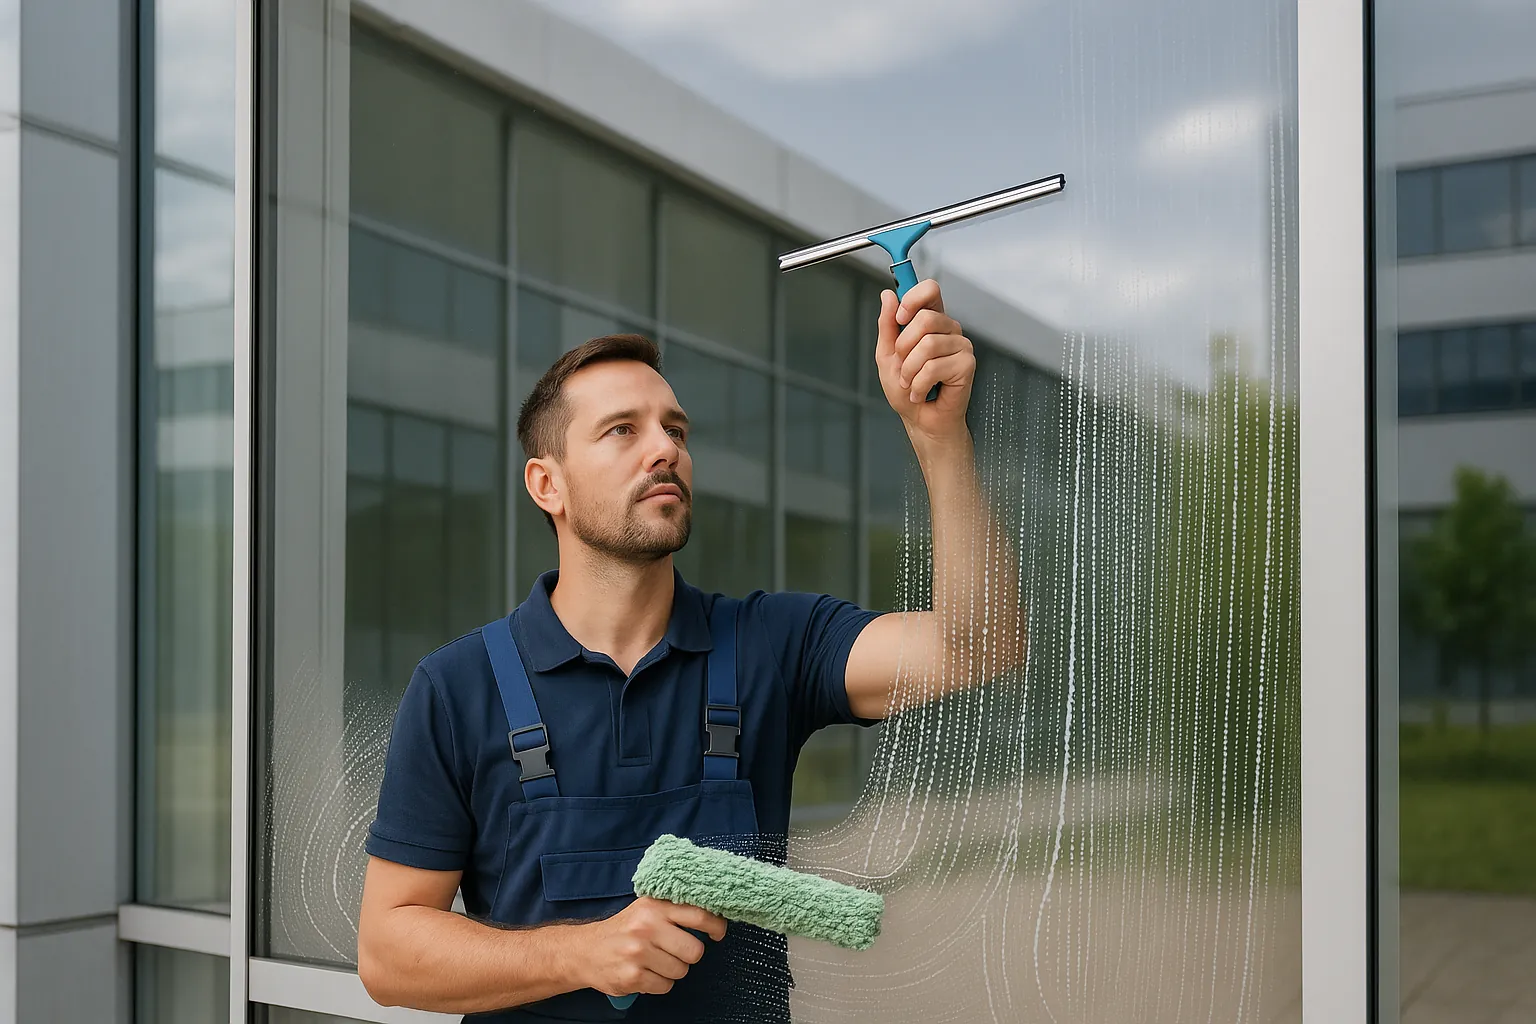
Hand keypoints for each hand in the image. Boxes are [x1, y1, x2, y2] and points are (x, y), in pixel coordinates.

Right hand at [578, 897, 726, 997]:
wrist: (585, 951)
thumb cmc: (623, 930)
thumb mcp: (646, 909)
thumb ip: (674, 909)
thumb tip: (711, 914)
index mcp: (654, 906)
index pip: (699, 914)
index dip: (716, 926)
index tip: (718, 933)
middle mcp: (647, 927)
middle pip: (694, 950)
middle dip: (689, 955)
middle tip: (674, 951)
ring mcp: (639, 953)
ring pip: (681, 971)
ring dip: (672, 970)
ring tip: (655, 961)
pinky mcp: (633, 976)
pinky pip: (665, 986)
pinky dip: (659, 983)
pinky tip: (645, 972)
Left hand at [875, 280, 974, 439]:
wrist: (920, 420)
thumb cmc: (907, 390)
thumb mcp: (887, 355)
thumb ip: (887, 325)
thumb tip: (888, 295)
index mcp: (932, 321)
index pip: (930, 290)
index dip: (913, 298)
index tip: (900, 317)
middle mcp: (949, 329)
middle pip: (925, 318)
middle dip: (904, 347)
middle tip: (903, 366)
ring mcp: (961, 345)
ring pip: (928, 345)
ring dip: (910, 371)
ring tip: (911, 384)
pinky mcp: (967, 364)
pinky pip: (934, 367)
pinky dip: (920, 385)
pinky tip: (922, 392)